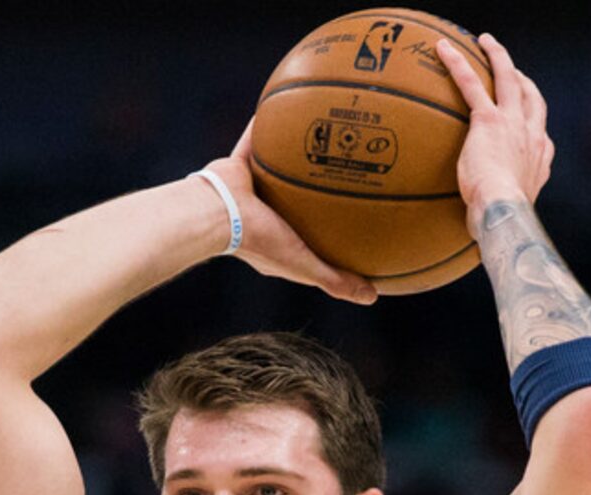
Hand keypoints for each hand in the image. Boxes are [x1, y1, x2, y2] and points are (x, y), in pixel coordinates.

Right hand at [201, 124, 377, 305]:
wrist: (217, 213)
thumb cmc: (259, 241)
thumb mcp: (304, 266)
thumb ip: (336, 281)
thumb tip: (373, 297)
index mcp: (279, 238)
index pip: (309, 236)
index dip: (328, 231)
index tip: (354, 223)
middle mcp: (265, 212)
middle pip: (297, 199)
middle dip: (316, 189)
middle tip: (346, 173)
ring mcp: (252, 187)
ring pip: (280, 167)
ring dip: (297, 153)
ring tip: (322, 133)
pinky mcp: (240, 162)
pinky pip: (257, 137)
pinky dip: (268, 122)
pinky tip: (290, 102)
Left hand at [434, 33, 553, 233]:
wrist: (504, 215)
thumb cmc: (502, 226)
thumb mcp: (508, 217)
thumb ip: (499, 212)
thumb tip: (479, 231)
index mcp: (539, 158)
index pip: (540, 131)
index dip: (533, 118)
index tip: (525, 114)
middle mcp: (531, 135)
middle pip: (531, 95)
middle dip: (521, 77)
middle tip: (510, 66)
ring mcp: (513, 124)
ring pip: (508, 78)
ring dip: (497, 56)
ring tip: (485, 42)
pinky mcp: (489, 120)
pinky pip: (472, 84)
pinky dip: (458, 64)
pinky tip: (443, 50)